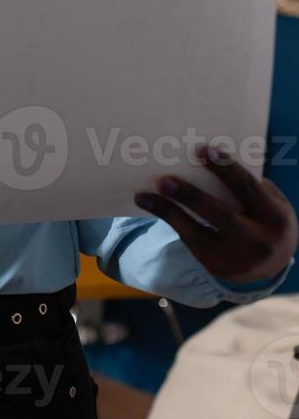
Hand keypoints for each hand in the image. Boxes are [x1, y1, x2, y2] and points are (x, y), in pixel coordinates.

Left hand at [135, 144, 297, 284]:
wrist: (271, 263)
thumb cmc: (263, 218)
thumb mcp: (266, 202)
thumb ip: (244, 186)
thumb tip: (200, 159)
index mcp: (274, 217)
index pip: (247, 189)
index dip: (225, 169)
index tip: (202, 151)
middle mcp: (258, 241)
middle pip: (219, 214)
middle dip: (190, 197)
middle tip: (164, 180)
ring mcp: (236, 259)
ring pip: (196, 233)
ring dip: (168, 212)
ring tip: (144, 196)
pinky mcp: (217, 267)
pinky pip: (190, 241)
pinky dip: (172, 222)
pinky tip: (154, 207)